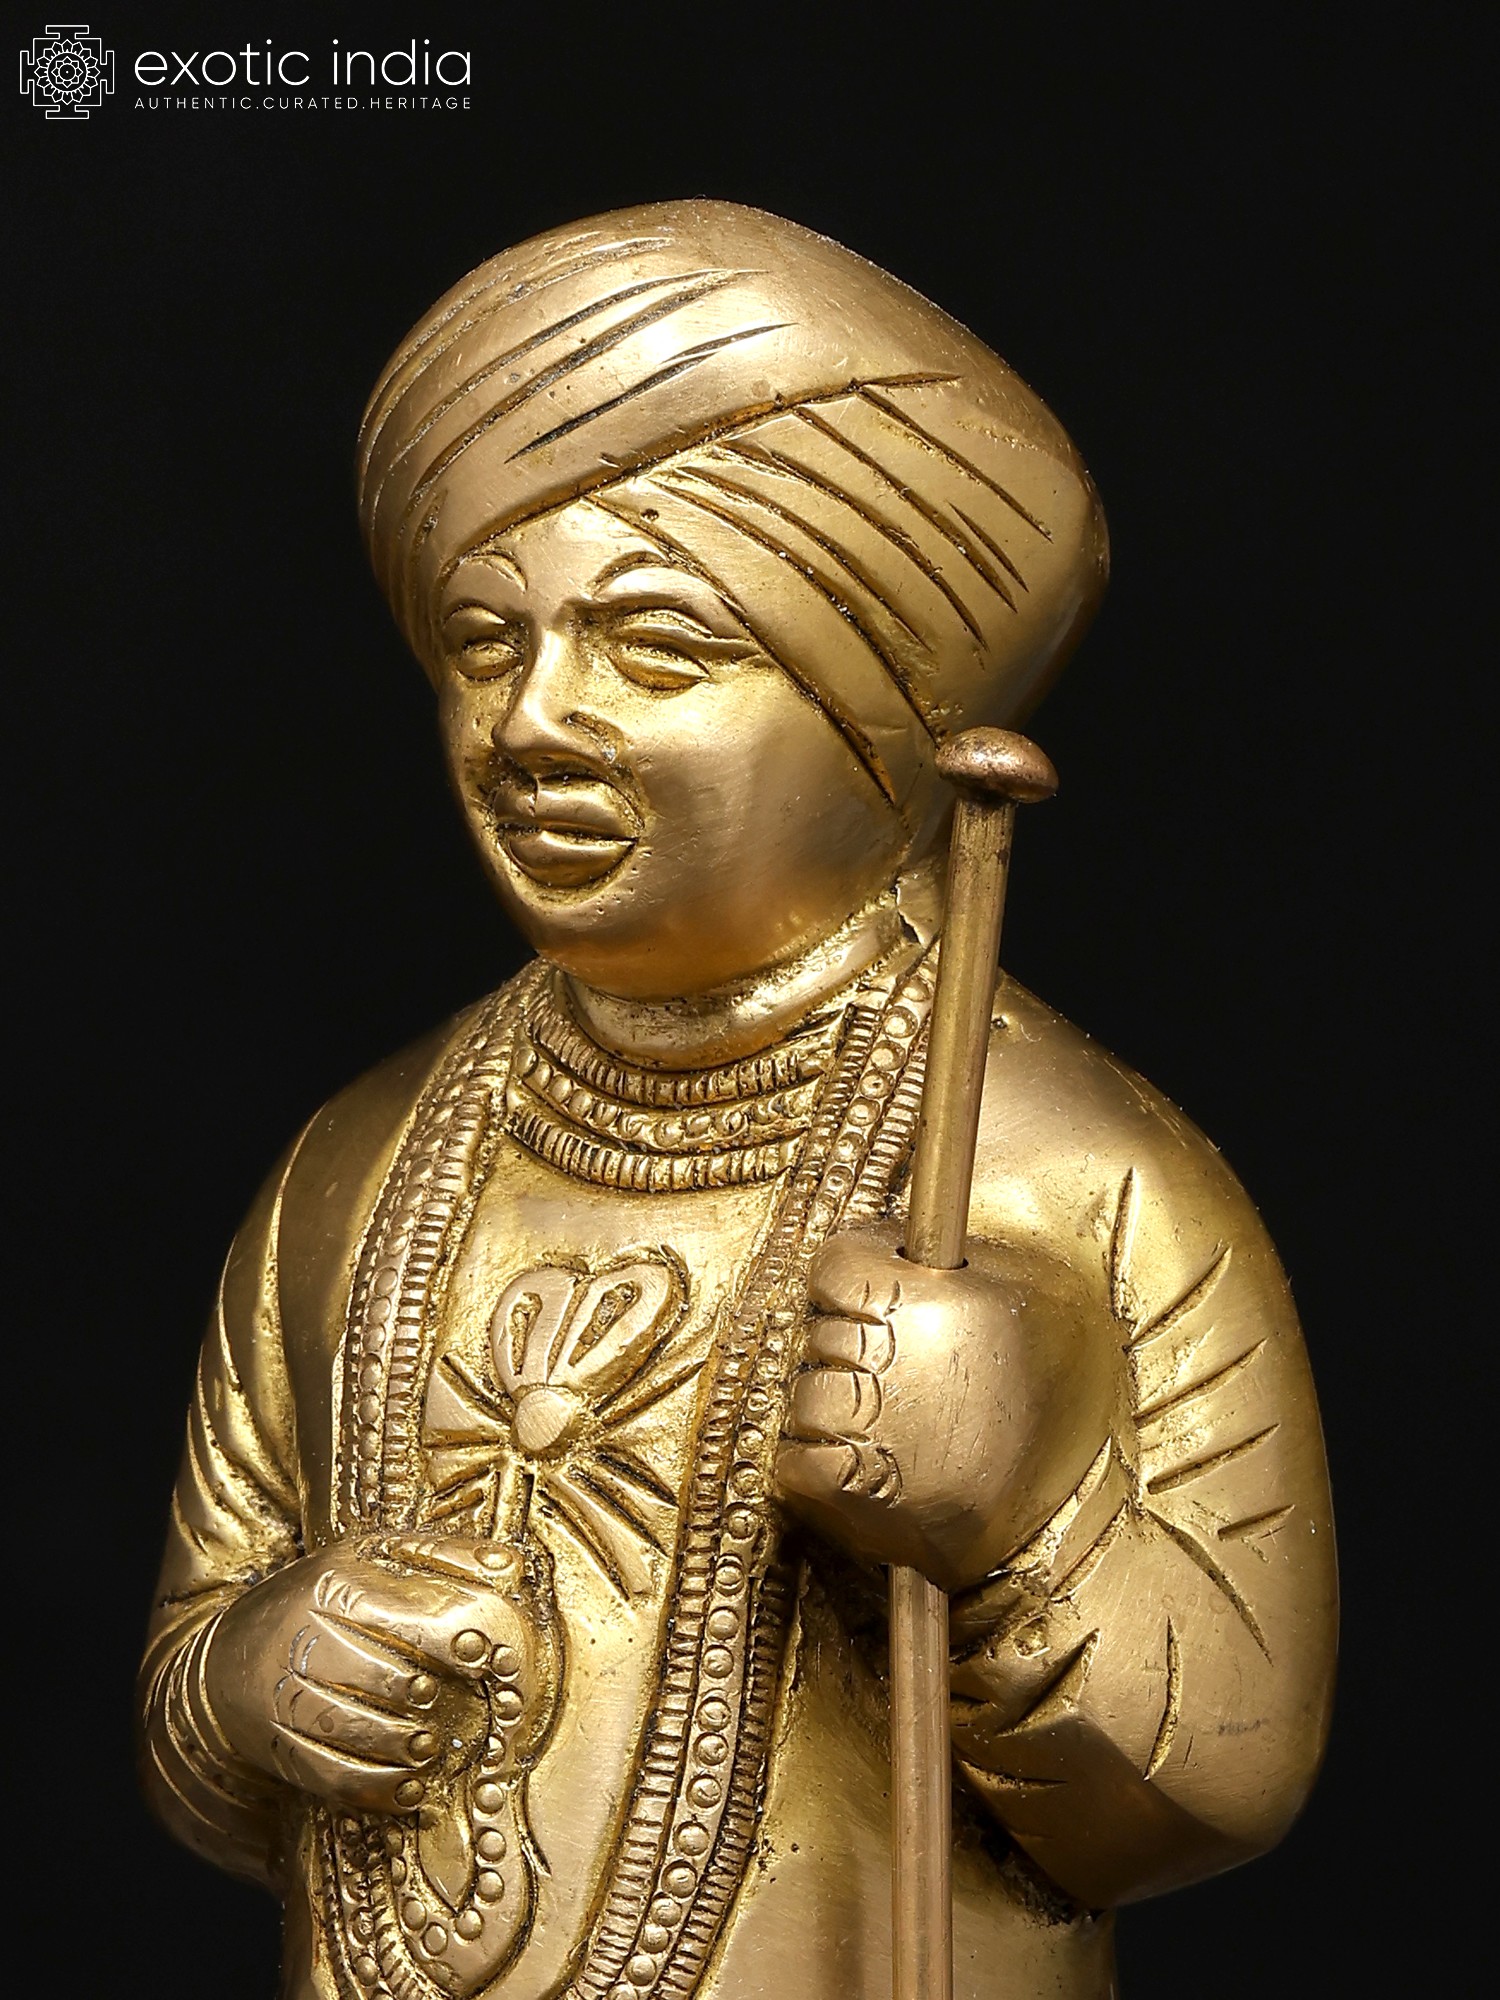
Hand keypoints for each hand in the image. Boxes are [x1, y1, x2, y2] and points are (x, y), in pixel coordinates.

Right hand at [204, 1532, 549, 1813]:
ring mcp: (285, 1697)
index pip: (406, 1617)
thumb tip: (509, 1564)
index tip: (487, 1657)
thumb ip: (444, 1556)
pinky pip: (332, 1776)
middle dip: (423, 1696)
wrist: (227, 1654)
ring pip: (353, 1730)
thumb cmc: (321, 1596)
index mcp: (335, 1583)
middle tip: (450, 1702)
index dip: (456, 1643)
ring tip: (432, 1745)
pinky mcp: (279, 1747)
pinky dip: (377, 1787)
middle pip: (377, 1677)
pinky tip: (409, 1787)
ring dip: (403, 1745)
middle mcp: (304, 1639)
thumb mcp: (374, 1554)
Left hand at [776, 1225, 1109, 1591]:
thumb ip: (954, 1254)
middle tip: (898, 1376)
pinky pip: (796, 1463)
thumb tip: (896, 1229)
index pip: (836, 1266)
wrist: (1085, 1503)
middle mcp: (899, 1358)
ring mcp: (876, 1427)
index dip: (849, 1284)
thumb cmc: (1057, 1385)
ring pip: (806, 1400)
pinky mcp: (860, 1494)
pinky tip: (859, 1468)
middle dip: (848, 1353)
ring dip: (832, 1414)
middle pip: (820, 1334)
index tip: (869, 1303)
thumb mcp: (1028, 1288)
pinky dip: (813, 1469)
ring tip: (888, 1427)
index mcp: (934, 1299)